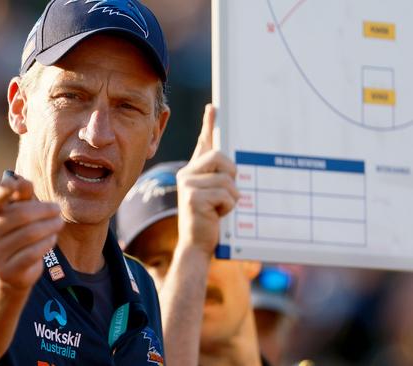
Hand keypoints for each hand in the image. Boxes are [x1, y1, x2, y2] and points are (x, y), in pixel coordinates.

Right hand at [0, 174, 63, 292]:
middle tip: (57, 209)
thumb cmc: (8, 232)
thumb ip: (18, 195)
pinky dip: (47, 242)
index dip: (7, 188)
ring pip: (30, 234)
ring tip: (58, 222)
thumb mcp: (10, 210)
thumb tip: (25, 183)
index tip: (26, 184)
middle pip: (21, 215)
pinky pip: (34, 252)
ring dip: (50, 226)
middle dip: (44, 210)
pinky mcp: (7, 273)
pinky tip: (52, 238)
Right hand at [176, 104, 238, 254]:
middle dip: (231, 175)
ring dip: (232, 197)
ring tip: (220, 208)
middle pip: (221, 157)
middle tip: (227, 193)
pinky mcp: (193, 198)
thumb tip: (232, 166)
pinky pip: (226, 194)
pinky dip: (228, 207)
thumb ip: (219, 178)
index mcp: (193, 170)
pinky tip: (217, 215)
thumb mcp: (214, 194)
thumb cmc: (208, 218)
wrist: (196, 243)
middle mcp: (187, 173)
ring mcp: (188, 185)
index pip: (203, 142)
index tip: (213, 107)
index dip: (208, 124)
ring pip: (227, 179)